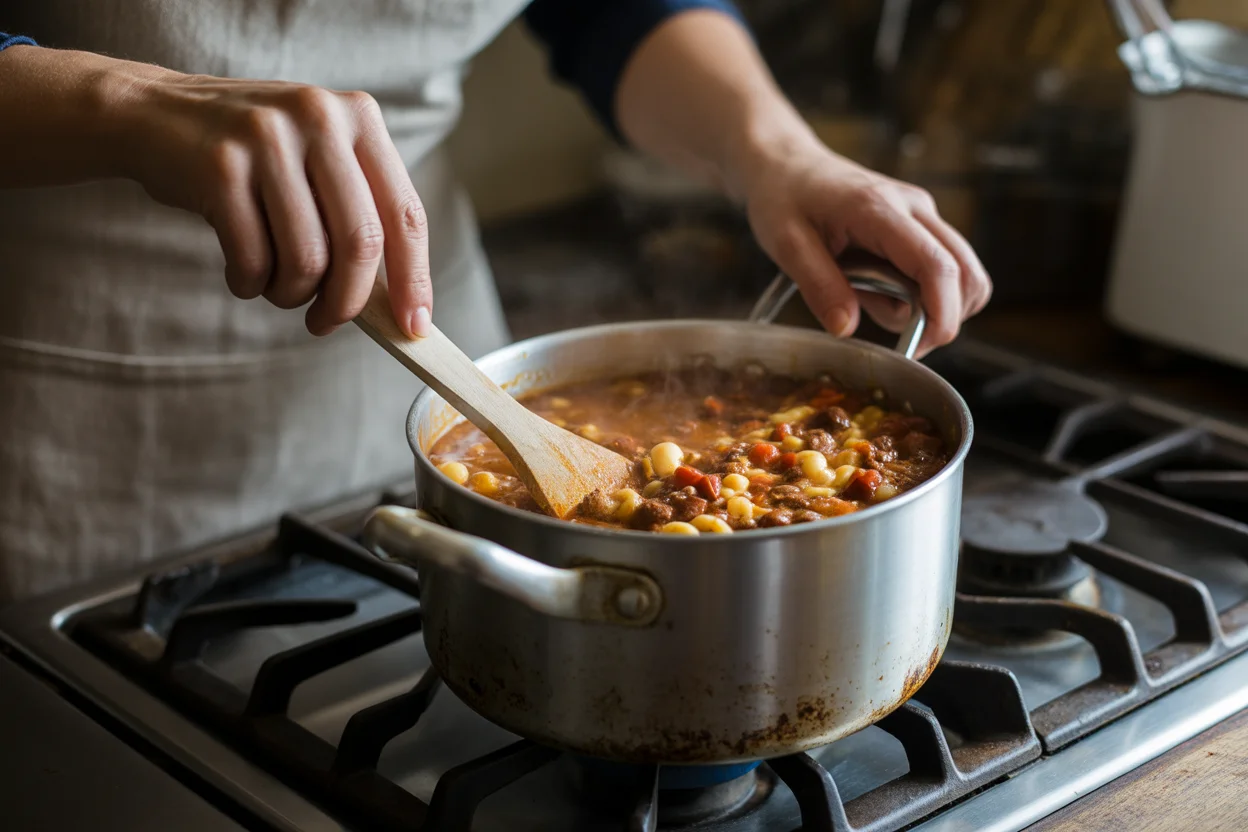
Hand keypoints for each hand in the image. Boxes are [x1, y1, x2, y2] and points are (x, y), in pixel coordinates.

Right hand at [111, 66, 429, 336]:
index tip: (414, 327)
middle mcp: (320, 118)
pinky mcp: (219, 167)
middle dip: (348, 302)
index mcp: (360, 117)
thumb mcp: (318, 158)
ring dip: (292, 295)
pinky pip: (254, 259)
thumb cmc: (255, 156)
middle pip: (361, 244)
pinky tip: (243, 275)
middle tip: (327, 323)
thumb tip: (398, 304)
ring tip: (277, 289)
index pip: (405, 214)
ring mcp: (267, 138)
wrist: (154, 113)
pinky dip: (251, 284)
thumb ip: (360, 212)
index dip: (414, 279)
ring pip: (307, 259)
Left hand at [733, 130, 990, 355]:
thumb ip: (818, 286)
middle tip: (902, 341)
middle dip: (945, 316)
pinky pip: (943, 267)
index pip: (936, 265)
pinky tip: (881, 289)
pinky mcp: (920, 223)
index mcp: (880, 210)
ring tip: (876, 302)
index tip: (921, 348)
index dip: (941, 313)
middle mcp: (914, 208)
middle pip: (967, 272)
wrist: (788, 165)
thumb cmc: (783, 198)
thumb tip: (847, 329)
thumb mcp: (786, 245)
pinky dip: (924, 293)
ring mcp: (922, 214)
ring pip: (963, 272)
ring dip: (934, 305)